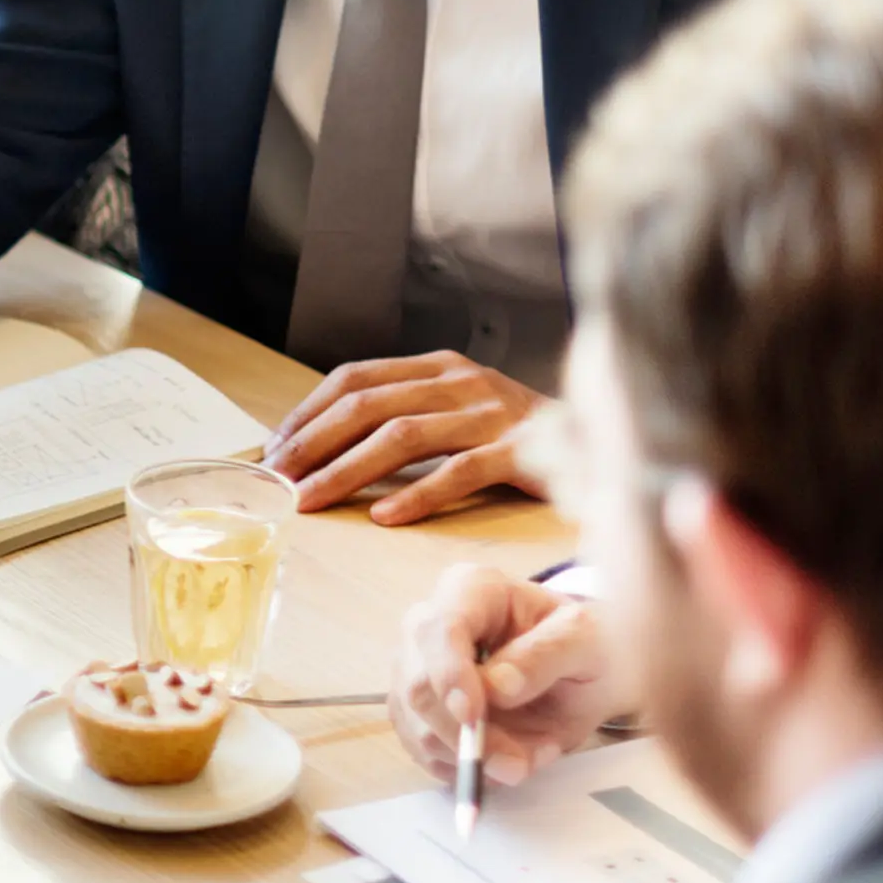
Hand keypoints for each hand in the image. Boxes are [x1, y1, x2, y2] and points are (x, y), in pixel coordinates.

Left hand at [267, 351, 550, 523]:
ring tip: (313, 500)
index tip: (273, 449)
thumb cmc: (518, 438)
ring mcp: (493, 413)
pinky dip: (418, 494)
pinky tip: (385, 516)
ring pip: (404, 437)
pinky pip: (461, 472)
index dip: (308, 413)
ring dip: (348, 471)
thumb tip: (324, 447)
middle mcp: (462, 381)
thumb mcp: (457, 411)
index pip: (355, 378)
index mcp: (439, 366)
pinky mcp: (523, 452)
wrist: (609, 446)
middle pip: (369, 405)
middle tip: (279, 479)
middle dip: (314, 443)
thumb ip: (404, 416)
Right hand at [390, 563, 627, 787]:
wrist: (579, 671)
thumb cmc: (581, 644)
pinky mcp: (414, 710)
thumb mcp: (587, 643)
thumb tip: (497, 688)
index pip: (440, 628)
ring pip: (417, 725)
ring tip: (529, 756)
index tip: (473, 716)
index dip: (450, 675)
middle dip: (465, 734)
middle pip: (419, 683)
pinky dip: (464, 767)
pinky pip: (423, 750)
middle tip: (517, 764)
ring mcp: (415, 667)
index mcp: (470, 589)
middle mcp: (429, 623)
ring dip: (472, 757)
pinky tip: (505, 755)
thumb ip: (547, 656)